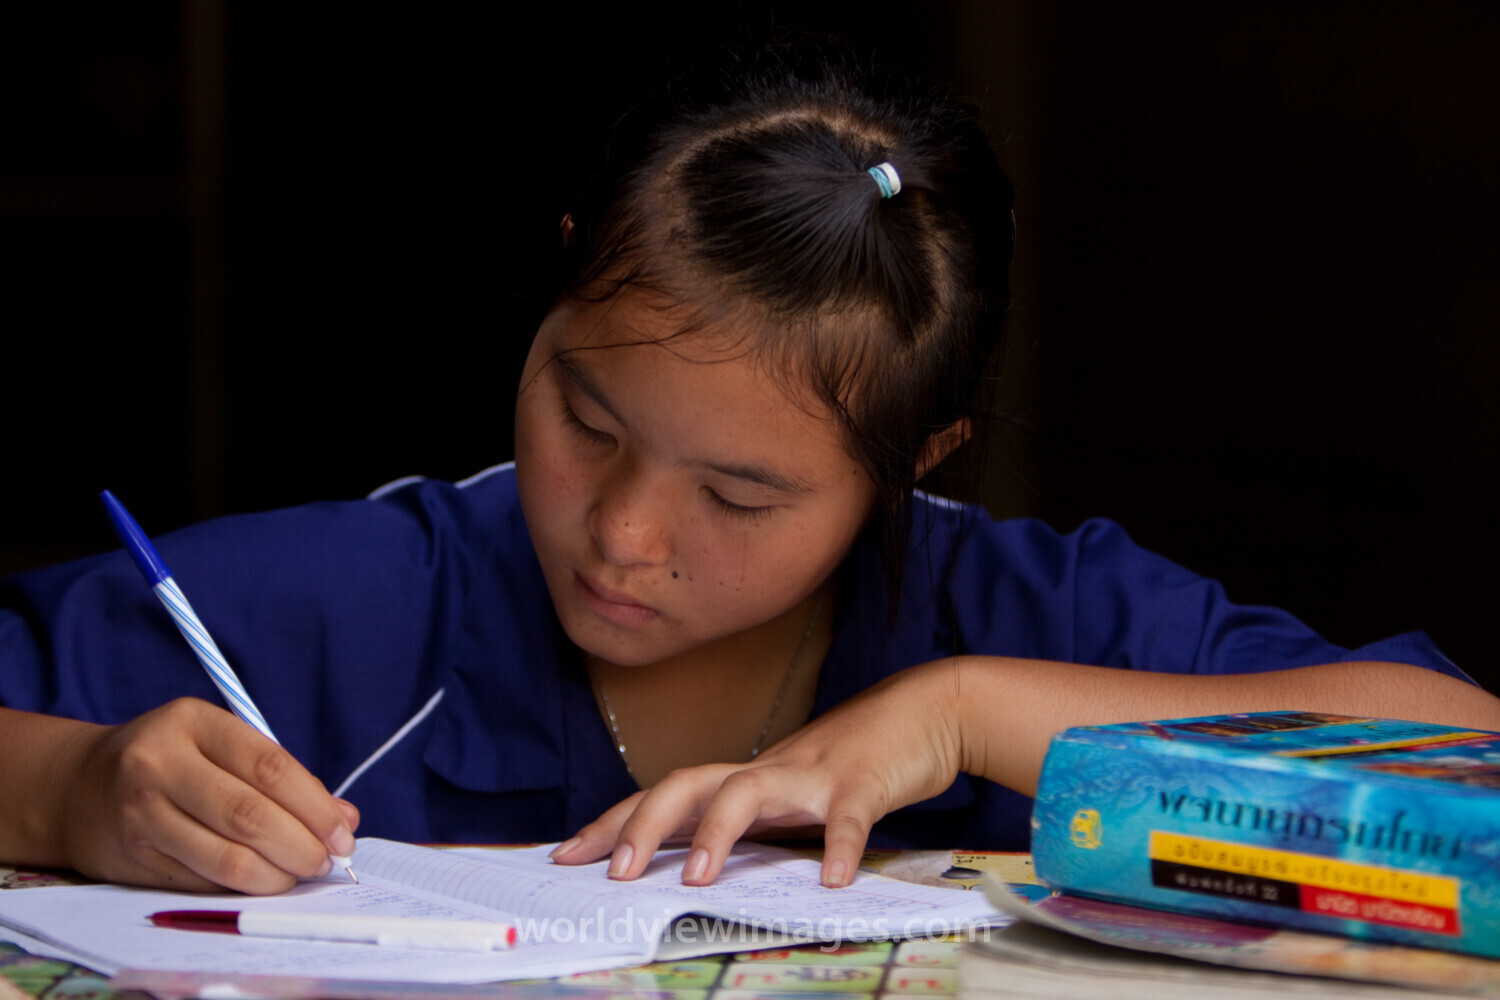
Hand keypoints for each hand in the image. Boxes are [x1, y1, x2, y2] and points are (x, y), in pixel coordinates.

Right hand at [48, 698, 357, 892]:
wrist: (78, 788)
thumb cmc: (172, 761)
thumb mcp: (220, 745)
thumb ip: (282, 776)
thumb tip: (345, 818)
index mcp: (192, 722)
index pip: (270, 766)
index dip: (315, 805)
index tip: (343, 831)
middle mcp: (159, 764)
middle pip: (250, 815)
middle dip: (301, 845)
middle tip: (327, 860)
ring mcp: (141, 814)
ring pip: (227, 857)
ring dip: (277, 875)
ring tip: (300, 874)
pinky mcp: (132, 858)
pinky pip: (204, 881)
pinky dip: (244, 887)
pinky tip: (263, 882)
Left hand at [551, 661, 963, 886]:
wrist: (925, 711)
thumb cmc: (855, 760)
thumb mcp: (793, 796)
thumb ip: (752, 825)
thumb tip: (692, 865)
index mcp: (746, 777)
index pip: (662, 794)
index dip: (612, 822)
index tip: (566, 855)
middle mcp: (768, 771)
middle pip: (688, 782)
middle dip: (642, 824)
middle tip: (611, 873)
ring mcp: (813, 774)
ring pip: (750, 791)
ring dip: (716, 832)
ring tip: (694, 879)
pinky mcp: (864, 783)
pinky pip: (849, 817)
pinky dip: (841, 849)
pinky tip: (833, 881)